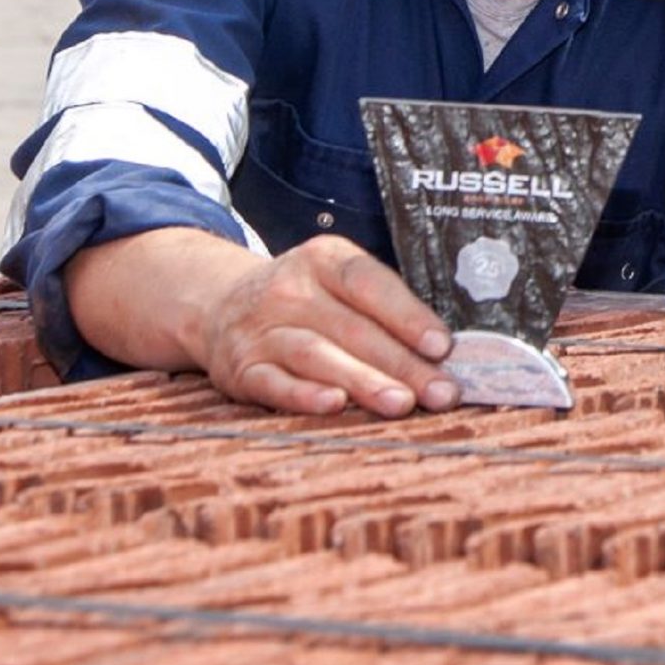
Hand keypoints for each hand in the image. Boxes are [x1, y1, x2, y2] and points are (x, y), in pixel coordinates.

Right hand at [183, 235, 458, 417]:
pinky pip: (273, 382)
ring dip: (363, 381)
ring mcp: (261, 329)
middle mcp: (290, 290)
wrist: (218, 306)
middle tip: (441, 392)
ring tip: (401, 403)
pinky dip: (303, 395)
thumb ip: (384, 308)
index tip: (443, 346)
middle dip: (403, 364)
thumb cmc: (305, 300)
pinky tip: (333, 405)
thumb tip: (446, 354)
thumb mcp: (337, 284)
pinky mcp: (240, 368)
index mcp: (324, 259)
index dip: (408, 315)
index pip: (370, 283)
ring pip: (317, 355)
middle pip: (353, 328)